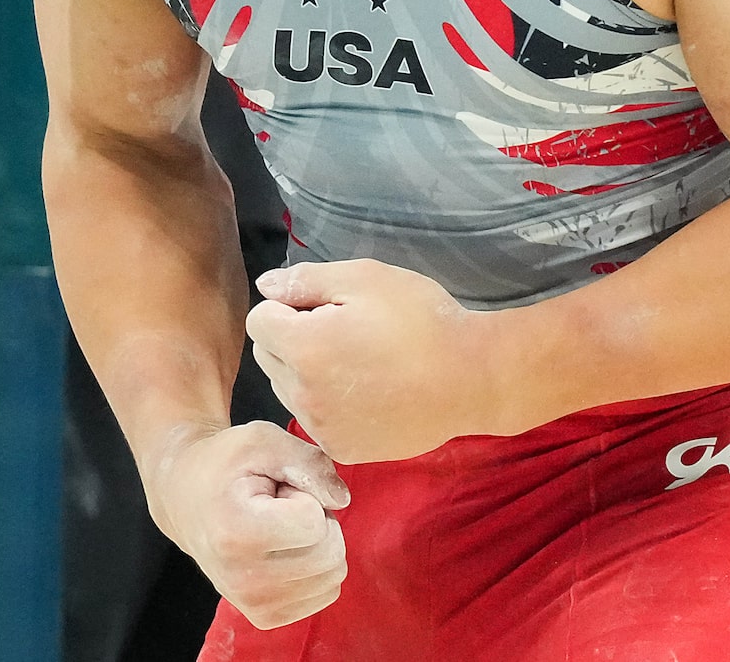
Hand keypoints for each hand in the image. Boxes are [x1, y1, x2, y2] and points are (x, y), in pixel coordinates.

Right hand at [145, 420, 350, 629]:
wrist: (184, 499)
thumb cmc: (224, 465)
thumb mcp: (262, 439)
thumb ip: (309, 461)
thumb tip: (342, 500)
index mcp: (236, 533)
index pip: (314, 522)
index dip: (304, 495)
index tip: (272, 490)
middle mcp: (243, 579)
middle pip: (330, 554)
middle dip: (316, 521)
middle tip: (279, 507)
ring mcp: (254, 605)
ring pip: (333, 576)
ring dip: (316, 545)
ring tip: (279, 526)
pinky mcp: (266, 617)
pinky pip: (326, 593)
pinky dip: (314, 566)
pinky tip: (281, 549)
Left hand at [245, 260, 502, 464]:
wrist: (470, 379)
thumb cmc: (420, 319)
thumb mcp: (365, 279)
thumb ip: (305, 281)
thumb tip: (265, 287)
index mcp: (303, 348)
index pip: (258, 320)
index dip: (288, 307)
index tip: (326, 307)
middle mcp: (302, 394)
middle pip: (267, 356)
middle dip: (290, 339)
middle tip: (342, 331)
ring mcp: (321, 427)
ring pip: (286, 389)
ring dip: (305, 373)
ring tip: (356, 361)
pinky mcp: (343, 449)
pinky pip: (314, 419)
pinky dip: (326, 404)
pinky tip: (365, 392)